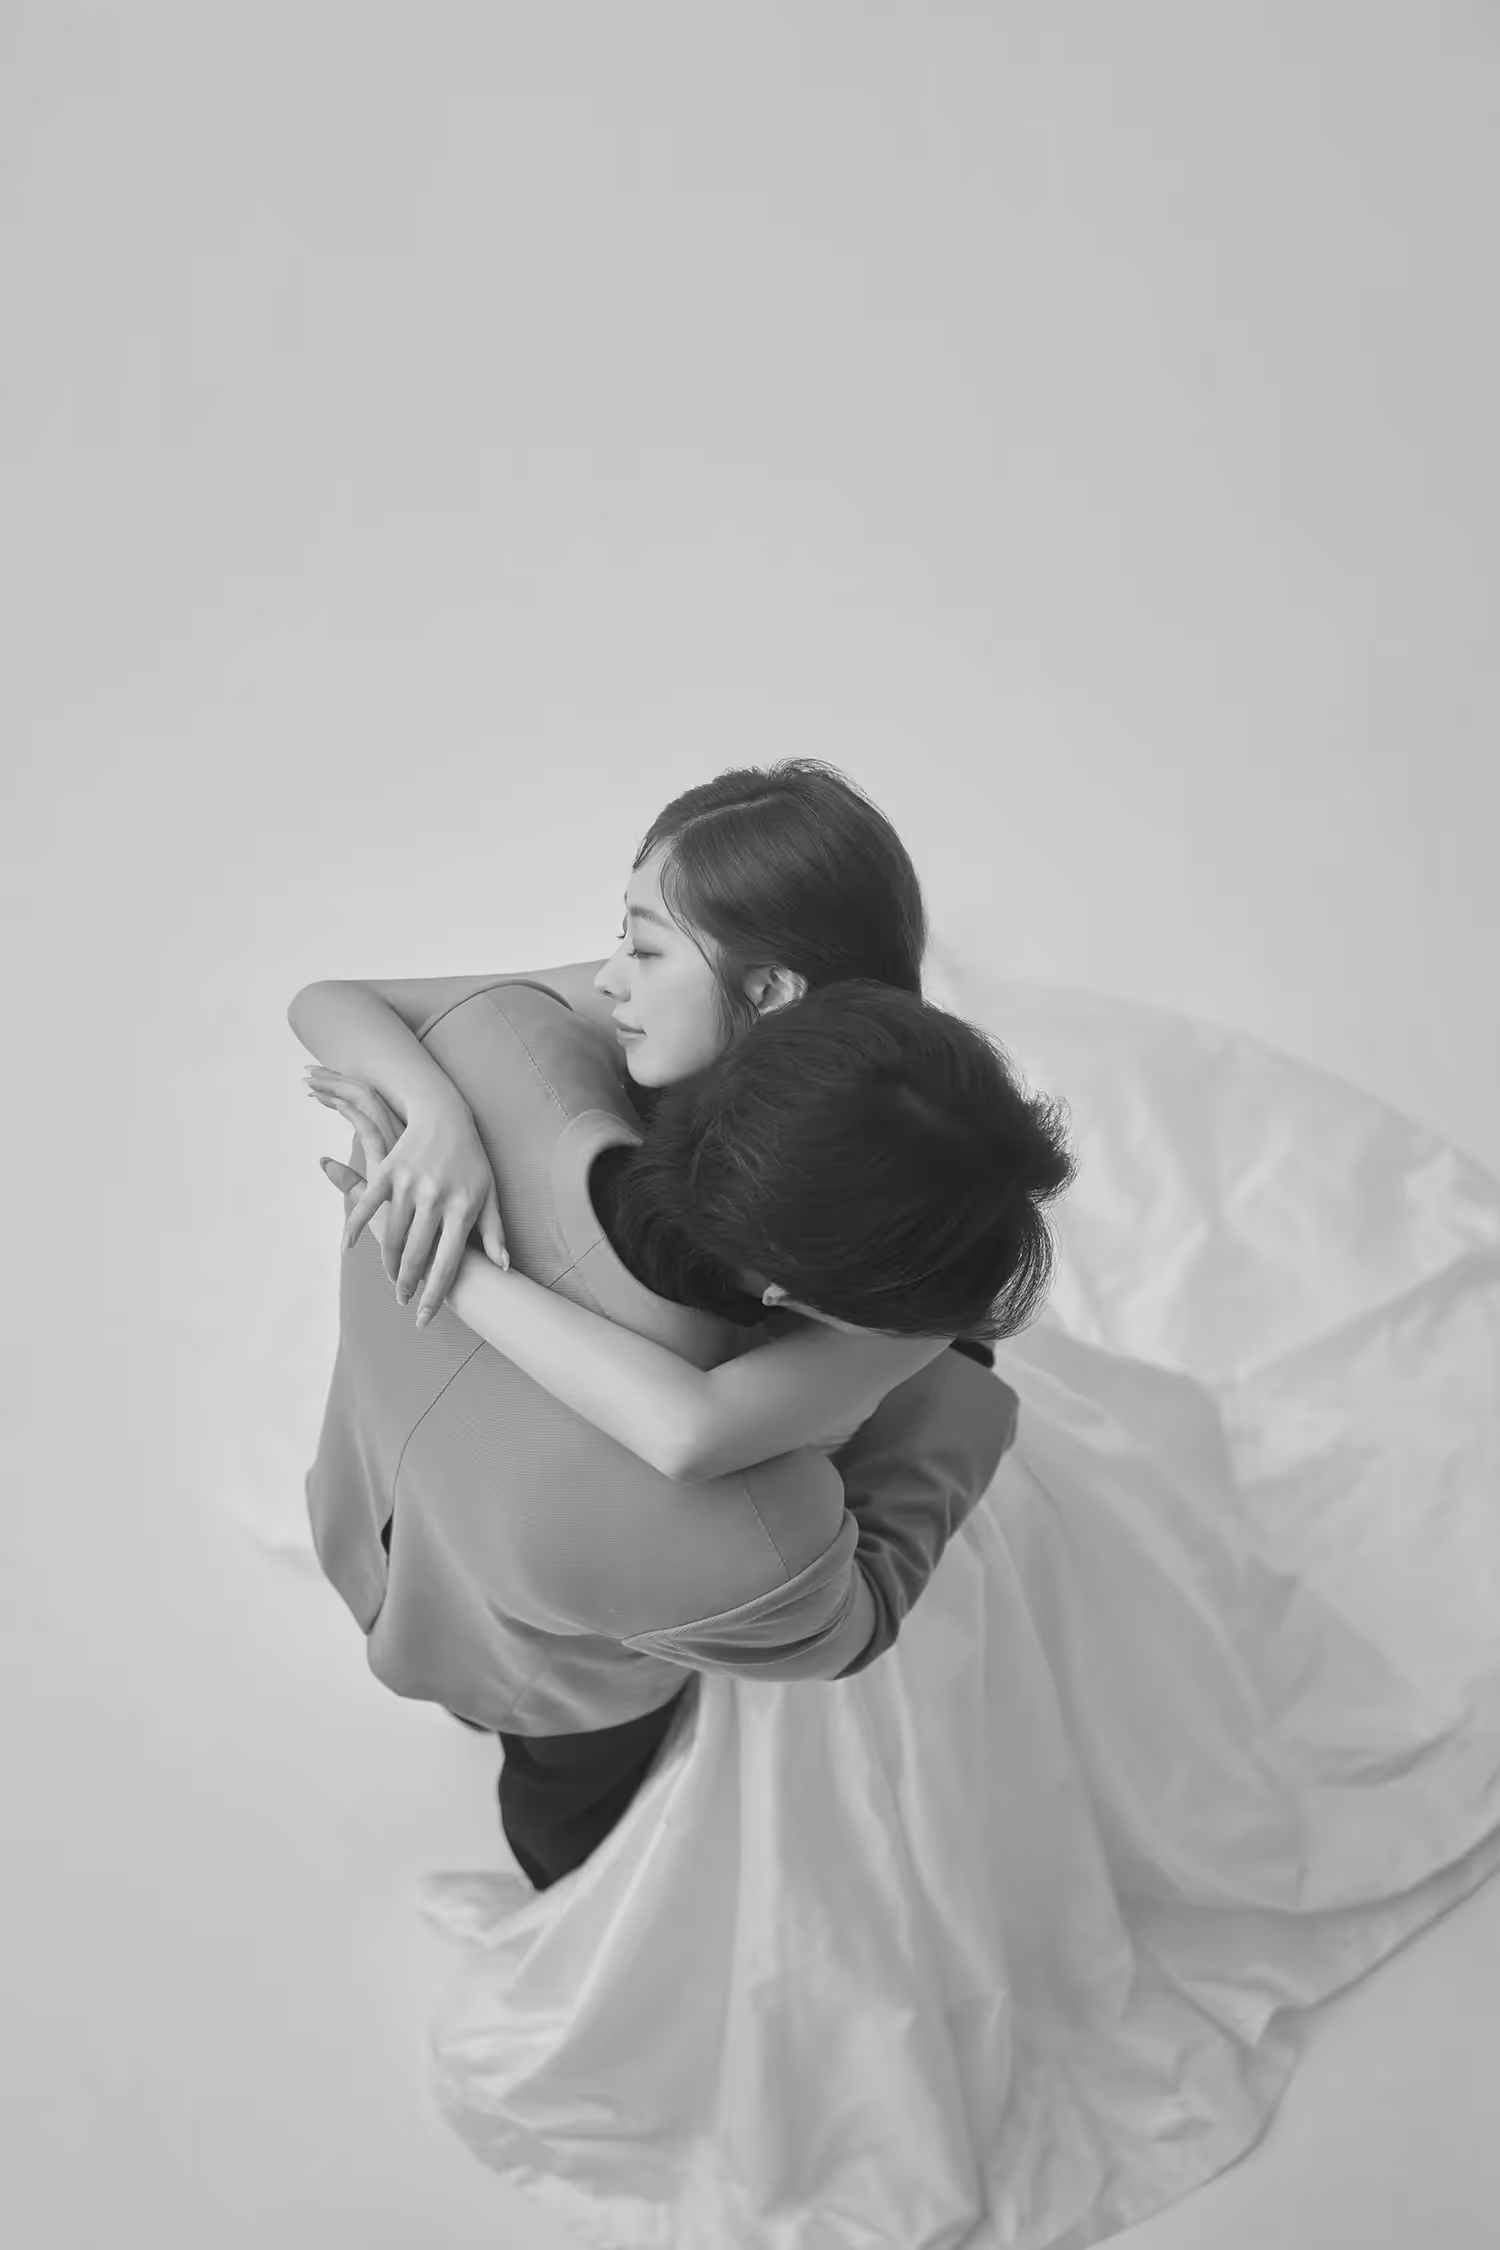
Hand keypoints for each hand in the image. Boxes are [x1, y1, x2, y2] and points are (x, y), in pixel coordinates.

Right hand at [306, 1067, 508, 1323]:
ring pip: (392, 1237)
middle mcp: (435, 1199)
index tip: (424, 1318)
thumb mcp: (489, 1193)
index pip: (447, 1264)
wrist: (445, 1115)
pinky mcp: (387, 1171)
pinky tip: (350, 1248)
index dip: (435, 1296)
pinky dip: (354, 1228)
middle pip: (416, 1257)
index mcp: (463, 1208)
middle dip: (407, 1285)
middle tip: (403, 1300)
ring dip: (388, 1264)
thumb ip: (494, 1232)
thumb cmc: (473, 1160)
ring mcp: (408, 1184)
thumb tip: (503, 1268)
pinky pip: (366, 1206)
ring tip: (392, 1278)